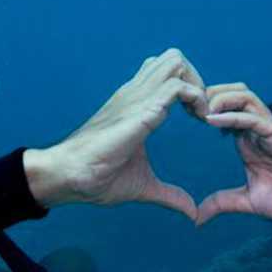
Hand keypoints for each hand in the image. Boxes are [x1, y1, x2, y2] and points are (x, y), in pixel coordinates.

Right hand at [24, 49, 207, 219]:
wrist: (69, 176)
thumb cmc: (97, 178)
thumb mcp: (144, 185)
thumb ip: (170, 195)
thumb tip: (191, 212)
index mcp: (136, 104)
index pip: (167, 74)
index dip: (190, 90)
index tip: (198, 120)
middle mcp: (137, 94)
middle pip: (174, 58)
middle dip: (197, 79)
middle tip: (201, 113)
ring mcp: (137, 98)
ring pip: (175, 62)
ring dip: (197, 84)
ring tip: (200, 115)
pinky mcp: (140, 111)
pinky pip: (176, 87)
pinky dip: (196, 98)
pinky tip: (198, 121)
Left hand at [197, 84, 271, 229]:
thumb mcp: (248, 203)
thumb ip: (224, 203)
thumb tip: (196, 217)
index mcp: (248, 142)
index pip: (223, 112)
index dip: (202, 108)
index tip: (181, 115)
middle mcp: (258, 131)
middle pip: (232, 94)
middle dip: (208, 94)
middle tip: (187, 107)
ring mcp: (271, 131)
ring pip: (244, 97)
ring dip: (220, 98)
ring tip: (200, 110)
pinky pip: (256, 118)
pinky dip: (233, 115)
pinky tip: (213, 120)